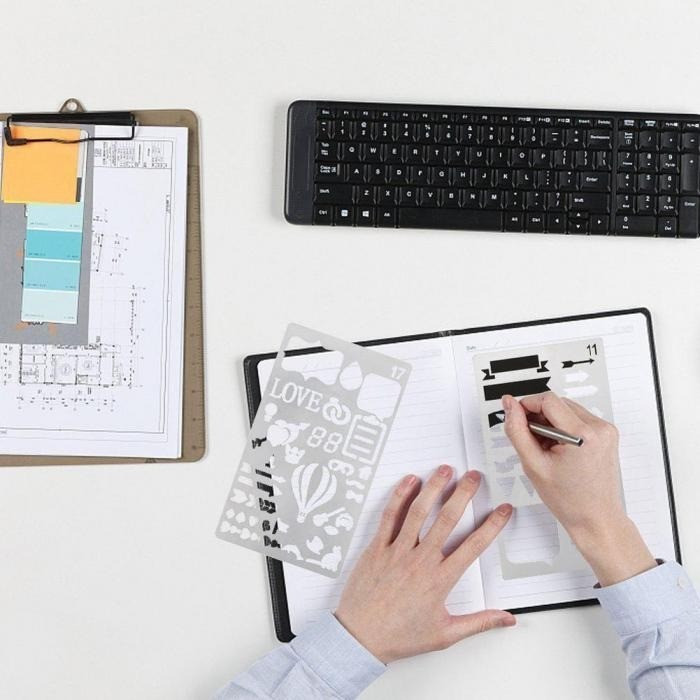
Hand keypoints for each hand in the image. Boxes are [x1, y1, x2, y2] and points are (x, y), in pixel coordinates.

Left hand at [335, 465, 514, 663]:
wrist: (360, 637)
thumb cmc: (400, 636)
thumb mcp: (445, 634)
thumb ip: (480, 622)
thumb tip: (508, 620)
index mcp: (440, 580)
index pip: (473, 546)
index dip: (491, 525)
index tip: (503, 509)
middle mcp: (420, 560)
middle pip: (447, 520)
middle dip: (463, 494)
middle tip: (474, 476)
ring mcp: (397, 551)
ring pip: (418, 512)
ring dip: (433, 487)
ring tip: (445, 469)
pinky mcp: (377, 547)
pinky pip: (389, 516)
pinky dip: (400, 496)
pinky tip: (409, 481)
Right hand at [502, 392, 655, 585]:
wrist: (596, 518)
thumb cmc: (570, 500)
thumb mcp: (533, 464)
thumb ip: (517, 430)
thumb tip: (509, 405)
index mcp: (583, 435)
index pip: (547, 400)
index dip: (526, 405)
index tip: (516, 416)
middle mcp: (599, 428)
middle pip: (557, 403)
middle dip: (538, 416)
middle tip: (530, 441)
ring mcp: (606, 430)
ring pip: (566, 409)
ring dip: (550, 422)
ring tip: (546, 448)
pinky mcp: (606, 434)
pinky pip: (577, 418)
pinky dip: (563, 427)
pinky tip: (558, 448)